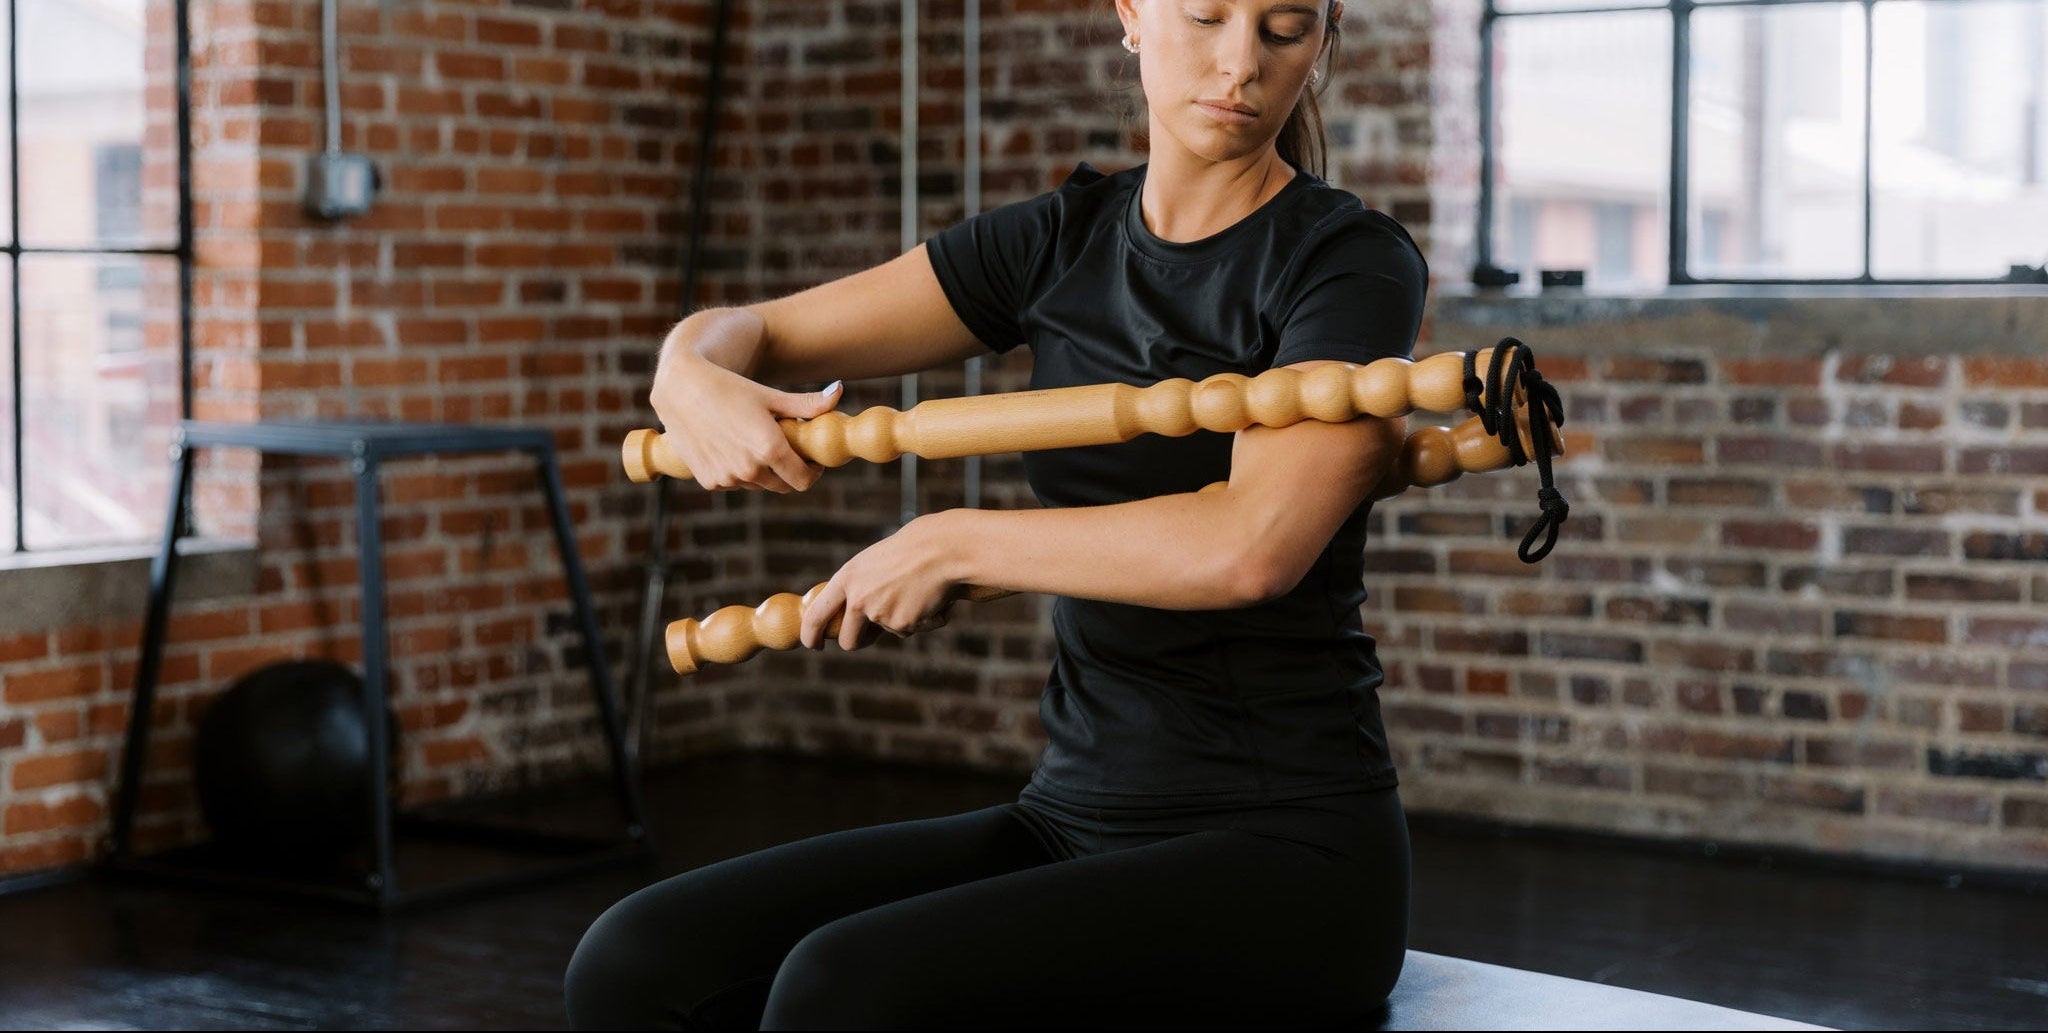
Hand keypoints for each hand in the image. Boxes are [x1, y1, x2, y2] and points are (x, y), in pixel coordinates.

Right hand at [648, 327, 843, 493]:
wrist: (680, 388)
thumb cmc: (729, 387)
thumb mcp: (770, 396)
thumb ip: (808, 403)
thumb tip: (839, 391)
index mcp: (770, 449)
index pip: (804, 480)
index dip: (812, 471)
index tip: (810, 459)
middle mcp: (749, 469)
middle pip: (783, 486)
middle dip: (789, 471)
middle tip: (785, 449)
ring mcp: (728, 478)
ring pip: (757, 484)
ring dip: (762, 471)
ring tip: (753, 441)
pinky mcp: (709, 481)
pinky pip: (734, 482)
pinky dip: (737, 470)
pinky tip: (729, 445)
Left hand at [801, 513, 963, 652]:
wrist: (943, 550)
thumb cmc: (911, 551)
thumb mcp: (874, 564)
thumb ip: (860, 587)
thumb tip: (854, 617)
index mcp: (847, 578)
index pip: (816, 615)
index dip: (811, 634)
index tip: (814, 644)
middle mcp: (858, 599)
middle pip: (848, 641)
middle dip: (858, 642)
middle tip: (869, 635)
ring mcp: (880, 614)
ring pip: (887, 633)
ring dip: (900, 621)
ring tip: (916, 592)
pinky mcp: (902, 625)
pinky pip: (911, 630)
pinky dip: (922, 619)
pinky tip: (931, 597)